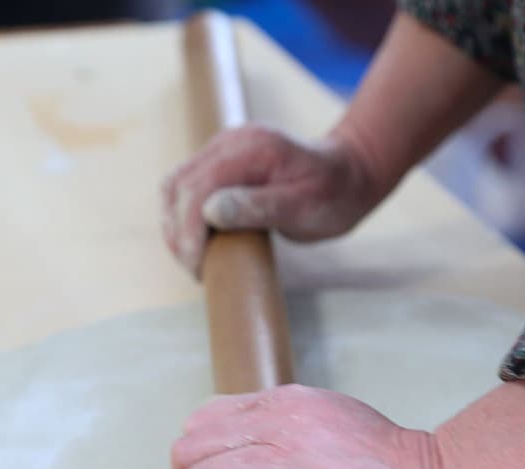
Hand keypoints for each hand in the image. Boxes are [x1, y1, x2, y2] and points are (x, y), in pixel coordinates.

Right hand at [161, 125, 377, 274]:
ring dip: (175, 226)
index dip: (188, 228)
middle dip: (178, 232)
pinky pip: (187, 188)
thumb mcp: (304, 207)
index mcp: (253, 148)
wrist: (349, 175)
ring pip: (176, 186)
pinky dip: (183, 218)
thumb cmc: (334, 195)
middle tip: (196, 270)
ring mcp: (223, 150)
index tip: (197, 264)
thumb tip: (210, 212)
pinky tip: (196, 243)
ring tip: (193, 261)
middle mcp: (231, 142)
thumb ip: (259, 206)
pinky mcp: (221, 164)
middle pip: (179, 185)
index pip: (199, 185)